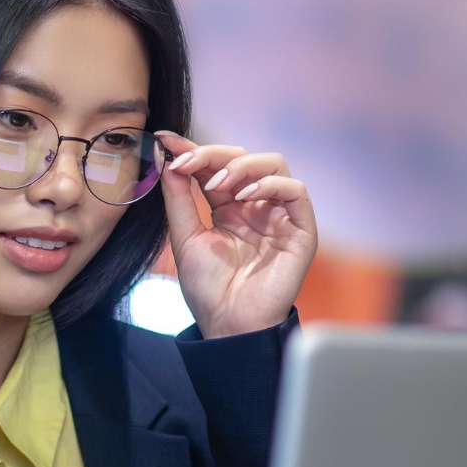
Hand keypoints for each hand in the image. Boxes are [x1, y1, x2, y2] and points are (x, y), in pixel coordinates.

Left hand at [155, 133, 317, 338]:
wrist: (229, 326)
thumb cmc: (208, 289)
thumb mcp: (185, 238)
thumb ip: (178, 199)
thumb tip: (167, 158)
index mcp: (228, 207)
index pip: (215, 166)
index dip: (193, 149)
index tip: (165, 140)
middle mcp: (256, 206)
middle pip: (243, 158)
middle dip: (212, 154)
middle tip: (186, 163)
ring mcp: (279, 215)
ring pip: (273, 164)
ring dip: (242, 165)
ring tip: (218, 182)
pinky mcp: (301, 229)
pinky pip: (296, 191)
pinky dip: (271, 185)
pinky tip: (244, 197)